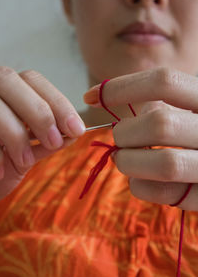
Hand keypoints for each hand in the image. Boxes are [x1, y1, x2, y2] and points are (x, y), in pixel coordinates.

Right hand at [0, 67, 84, 200]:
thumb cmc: (3, 161)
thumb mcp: (30, 150)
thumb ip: (48, 139)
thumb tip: (74, 132)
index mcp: (8, 89)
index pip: (34, 80)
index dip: (57, 102)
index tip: (76, 129)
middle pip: (10, 80)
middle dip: (38, 112)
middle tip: (54, 142)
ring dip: (15, 133)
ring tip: (25, 161)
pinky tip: (1, 170)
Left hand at [84, 67, 197, 210]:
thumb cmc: (195, 133)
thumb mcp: (187, 109)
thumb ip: (160, 103)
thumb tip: (107, 100)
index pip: (164, 82)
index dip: (121, 87)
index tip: (91, 96)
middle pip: (159, 124)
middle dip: (124, 133)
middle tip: (118, 138)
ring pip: (164, 164)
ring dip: (129, 161)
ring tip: (122, 159)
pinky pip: (167, 194)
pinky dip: (140, 187)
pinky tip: (137, 180)